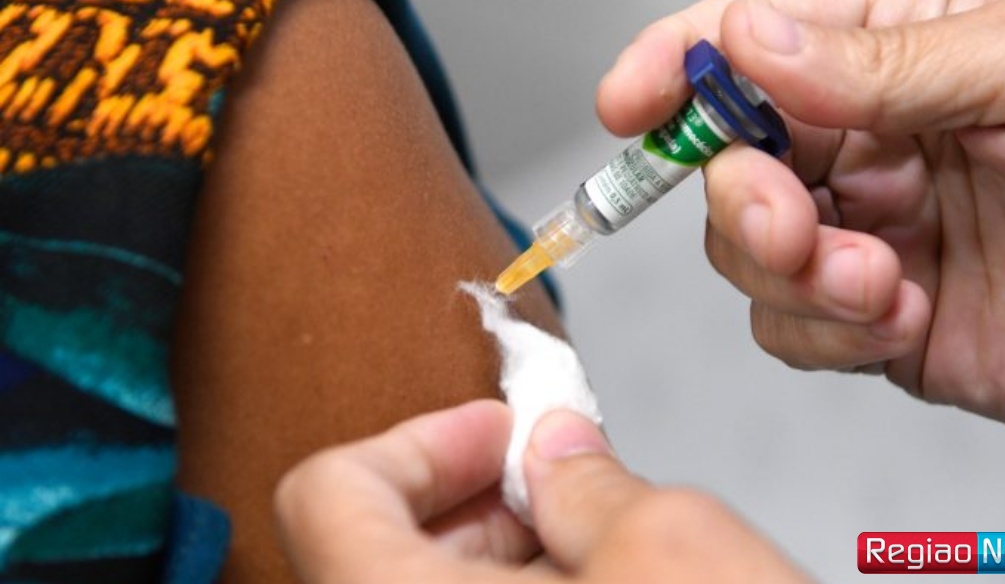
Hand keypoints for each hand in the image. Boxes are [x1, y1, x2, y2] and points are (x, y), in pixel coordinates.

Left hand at [274, 400, 808, 582]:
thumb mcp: (674, 551)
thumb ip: (588, 480)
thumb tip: (558, 450)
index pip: (327, 496)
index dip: (419, 441)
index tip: (498, 437)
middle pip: (367, 558)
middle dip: (472, 506)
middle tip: (557, 490)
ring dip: (492, 570)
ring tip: (592, 560)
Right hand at [598, 0, 1004, 434]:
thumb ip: (875, 61)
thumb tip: (746, 38)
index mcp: (890, 52)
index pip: (746, 42)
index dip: (673, 68)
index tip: (624, 106)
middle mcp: (862, 143)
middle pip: (726, 162)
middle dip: (742, 201)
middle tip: (789, 223)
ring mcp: (861, 233)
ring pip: (744, 256)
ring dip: (794, 276)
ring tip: (879, 282)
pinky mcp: (873, 321)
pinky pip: (790, 330)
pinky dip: (829, 334)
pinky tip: (903, 318)